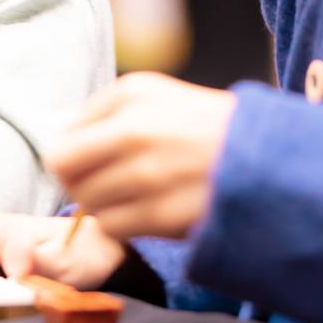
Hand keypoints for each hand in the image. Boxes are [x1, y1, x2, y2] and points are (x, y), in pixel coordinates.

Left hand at [46, 72, 237, 240]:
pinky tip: (149, 211)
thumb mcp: (152, 95)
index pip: (62, 142)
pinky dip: (124, 225)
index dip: (70, 160)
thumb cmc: (202, 126)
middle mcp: (134, 130)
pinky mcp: (163, 213)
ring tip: (136, 196)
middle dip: (78, 184)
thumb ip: (100, 114)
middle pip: (67, 174)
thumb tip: (56, 150)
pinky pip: (113, 227)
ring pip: (88, 204)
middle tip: (106, 184)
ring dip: (104, 206)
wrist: (266, 157)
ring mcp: (149, 174)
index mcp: (129, 96)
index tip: (91, 164)